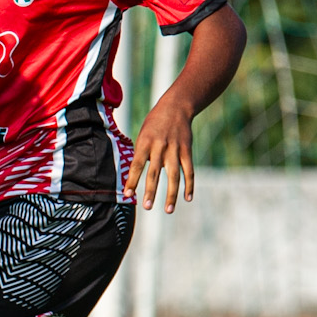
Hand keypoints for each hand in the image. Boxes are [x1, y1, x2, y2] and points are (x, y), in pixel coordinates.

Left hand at [126, 97, 194, 211]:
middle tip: (147, 207)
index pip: (137, 165)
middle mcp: (159, 146)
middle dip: (151, 191)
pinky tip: (187, 198)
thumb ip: (140, 154)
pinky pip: (189, 170)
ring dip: (171, 194)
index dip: (132, 180)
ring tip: (168, 210)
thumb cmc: (154, 123)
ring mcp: (175, 149)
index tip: (127, 195)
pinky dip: (189, 185)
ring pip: (174, 175)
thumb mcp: (142, 134)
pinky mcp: (187, 150)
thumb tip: (135, 176)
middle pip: (155, 172)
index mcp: (145, 142)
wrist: (176, 107)